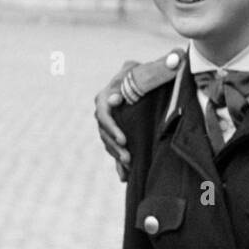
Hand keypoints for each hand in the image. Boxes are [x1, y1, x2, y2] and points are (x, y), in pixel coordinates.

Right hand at [95, 61, 138, 179]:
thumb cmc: (142, 72)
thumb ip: (133, 75)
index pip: (104, 114)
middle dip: (116, 146)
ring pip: (108, 143)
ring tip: (129, 166)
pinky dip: (119, 165)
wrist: (145, 79)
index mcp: (106, 96)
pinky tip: (125, 177)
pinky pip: (115, 150)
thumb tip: (115, 100)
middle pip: (104, 132)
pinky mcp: (116, 134)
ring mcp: (109, 124)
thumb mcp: (139, 71)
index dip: (112, 128)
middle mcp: (104, 111)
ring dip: (117, 155)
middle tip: (128, 157)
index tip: (123, 139)